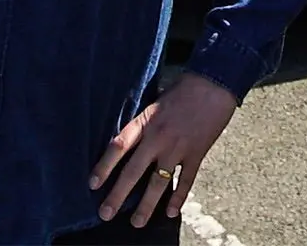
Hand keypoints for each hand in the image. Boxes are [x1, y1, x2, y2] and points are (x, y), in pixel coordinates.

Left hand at [89, 71, 238, 227]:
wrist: (214, 84)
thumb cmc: (184, 90)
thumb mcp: (155, 104)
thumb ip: (143, 125)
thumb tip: (128, 145)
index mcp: (145, 123)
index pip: (118, 147)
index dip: (104, 167)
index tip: (92, 184)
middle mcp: (158, 138)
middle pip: (133, 172)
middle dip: (118, 195)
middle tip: (106, 214)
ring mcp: (178, 148)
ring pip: (158, 182)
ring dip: (147, 205)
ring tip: (137, 222)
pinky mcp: (196, 153)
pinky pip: (186, 180)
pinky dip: (179, 198)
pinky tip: (171, 212)